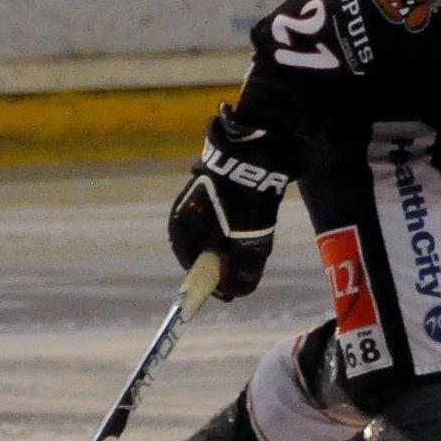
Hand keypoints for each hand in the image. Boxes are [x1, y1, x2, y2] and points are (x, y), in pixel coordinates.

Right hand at [167, 104, 296, 300]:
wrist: (259, 147)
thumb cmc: (245, 193)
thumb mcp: (249, 237)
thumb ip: (243, 268)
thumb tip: (236, 292)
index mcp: (181, 225)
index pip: (192, 265)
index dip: (211, 283)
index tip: (229, 294)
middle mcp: (187, 211)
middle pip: (206, 250)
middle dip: (228, 262)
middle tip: (247, 270)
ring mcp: (203, 198)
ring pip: (221, 234)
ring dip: (238, 243)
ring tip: (255, 241)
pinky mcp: (221, 189)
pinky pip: (230, 217)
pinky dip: (244, 225)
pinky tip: (258, 221)